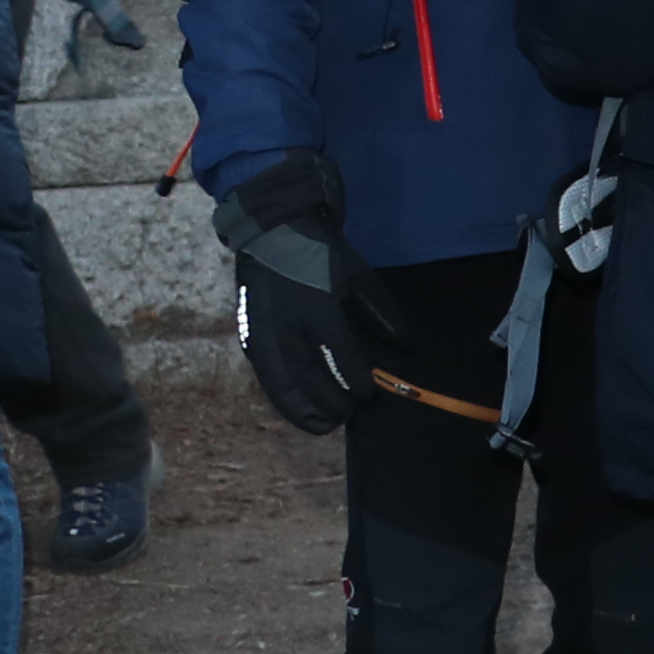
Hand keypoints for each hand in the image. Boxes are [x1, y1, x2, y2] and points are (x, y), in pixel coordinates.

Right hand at [212, 150, 382, 434]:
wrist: (272, 227)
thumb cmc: (321, 251)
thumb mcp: (357, 275)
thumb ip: (380, 312)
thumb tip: (404, 346)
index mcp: (317, 305)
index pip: (339, 352)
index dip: (354, 378)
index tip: (368, 396)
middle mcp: (286, 322)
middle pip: (305, 374)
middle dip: (327, 401)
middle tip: (347, 418)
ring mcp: (262, 328)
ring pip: (279, 380)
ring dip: (299, 407)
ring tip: (320, 426)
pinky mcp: (248, 331)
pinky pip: (264, 372)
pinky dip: (280, 394)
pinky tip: (294, 409)